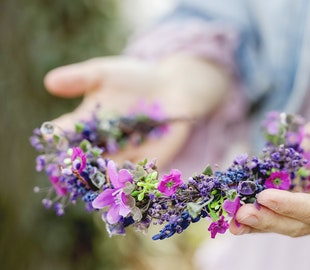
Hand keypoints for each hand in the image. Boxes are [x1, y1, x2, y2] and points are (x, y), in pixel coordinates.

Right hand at [44, 54, 229, 168]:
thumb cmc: (134, 77)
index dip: (57, 136)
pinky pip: (134, 174)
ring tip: (95, 181)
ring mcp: (122, 155)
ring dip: (100, 178)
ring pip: (106, 170)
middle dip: (76, 165)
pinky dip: (129, 179)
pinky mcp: (145, 162)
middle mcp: (100, 143)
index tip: (51, 138)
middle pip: (83, 157)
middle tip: (68, 170)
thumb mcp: (105, 74)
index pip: (65, 132)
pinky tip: (126, 183)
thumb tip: (49, 82)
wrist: (170, 87)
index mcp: (85, 123)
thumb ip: (80, 78)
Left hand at [229, 105, 309, 236]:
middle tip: (241, 215)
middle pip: (293, 222)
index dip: (290, 206)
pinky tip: (230, 208)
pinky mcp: (284, 193)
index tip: (265, 197)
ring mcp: (299, 201)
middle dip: (266, 220)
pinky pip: (266, 205)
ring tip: (230, 221)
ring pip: (277, 218)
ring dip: (253, 221)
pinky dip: (250, 207)